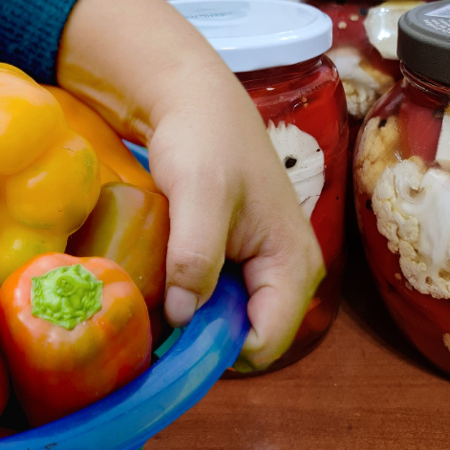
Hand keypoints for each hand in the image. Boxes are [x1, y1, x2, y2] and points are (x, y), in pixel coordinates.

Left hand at [58, 0, 324, 369]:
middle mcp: (287, 276)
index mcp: (293, 265)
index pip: (264, 343)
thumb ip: (195, 256)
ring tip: (155, 295)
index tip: (169, 334)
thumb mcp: (199, 193)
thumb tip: (182, 317)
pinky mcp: (239, 261)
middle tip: (155, 314)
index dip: (217, 348)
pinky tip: (161, 280)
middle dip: (203, 336)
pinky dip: (189, 298)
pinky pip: (217, 300)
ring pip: (229, 322)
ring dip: (193, 318)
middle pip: (247, 339)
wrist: (196, 101)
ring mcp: (263, 269)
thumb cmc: (205, 140)